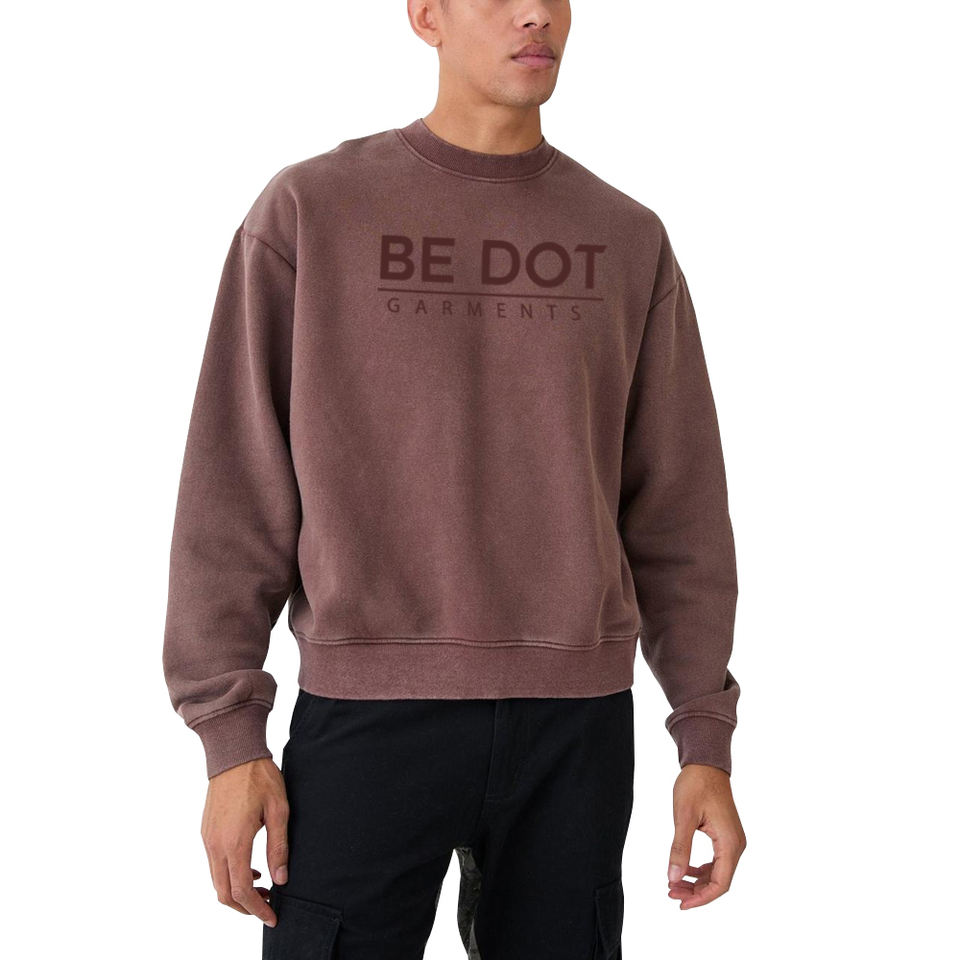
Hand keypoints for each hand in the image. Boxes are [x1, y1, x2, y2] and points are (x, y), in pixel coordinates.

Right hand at [201, 757, 289, 926]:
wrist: (234, 753)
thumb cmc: (259, 777)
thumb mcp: (279, 810)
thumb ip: (279, 847)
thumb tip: (281, 878)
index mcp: (234, 841)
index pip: (241, 890)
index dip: (257, 908)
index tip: (272, 916)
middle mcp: (215, 844)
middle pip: (224, 893)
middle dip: (245, 907)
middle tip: (268, 907)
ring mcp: (207, 838)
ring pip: (216, 881)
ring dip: (237, 892)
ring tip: (263, 889)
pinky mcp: (206, 832)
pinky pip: (214, 865)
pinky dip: (229, 876)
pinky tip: (250, 869)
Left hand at [667, 763, 745, 908]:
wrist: (706, 764)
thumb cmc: (696, 785)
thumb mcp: (683, 816)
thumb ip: (680, 848)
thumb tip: (674, 877)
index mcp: (729, 843)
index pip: (720, 884)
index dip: (701, 899)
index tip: (681, 904)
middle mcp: (736, 845)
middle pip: (719, 881)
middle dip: (696, 892)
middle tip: (670, 892)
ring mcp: (733, 841)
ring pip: (718, 873)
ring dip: (697, 882)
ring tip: (673, 884)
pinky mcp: (726, 836)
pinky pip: (717, 862)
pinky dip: (701, 870)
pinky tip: (685, 870)